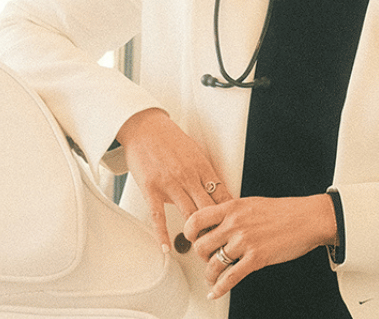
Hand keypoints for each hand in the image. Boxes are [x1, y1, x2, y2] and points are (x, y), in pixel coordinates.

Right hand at [116, 108, 234, 251]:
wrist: (144, 126)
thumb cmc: (169, 138)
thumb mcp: (195, 152)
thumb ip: (206, 173)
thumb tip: (219, 191)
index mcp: (202, 167)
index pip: (223, 197)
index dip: (230, 217)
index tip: (234, 229)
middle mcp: (188, 177)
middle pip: (209, 210)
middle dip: (217, 231)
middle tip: (222, 247)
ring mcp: (170, 184)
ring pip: (188, 216)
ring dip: (196, 236)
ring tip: (201, 252)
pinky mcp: (151, 188)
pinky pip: (158, 216)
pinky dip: (163, 234)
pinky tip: (167, 248)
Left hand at [183, 194, 337, 299]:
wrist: (308, 219)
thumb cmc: (284, 211)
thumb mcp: (251, 203)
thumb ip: (232, 212)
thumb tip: (218, 222)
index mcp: (232, 208)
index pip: (196, 218)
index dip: (189, 231)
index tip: (190, 237)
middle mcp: (234, 224)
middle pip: (201, 245)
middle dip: (201, 256)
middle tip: (207, 258)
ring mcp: (244, 242)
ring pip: (213, 264)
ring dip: (210, 274)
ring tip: (212, 277)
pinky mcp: (256, 258)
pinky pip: (230, 277)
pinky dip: (220, 288)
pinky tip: (215, 292)